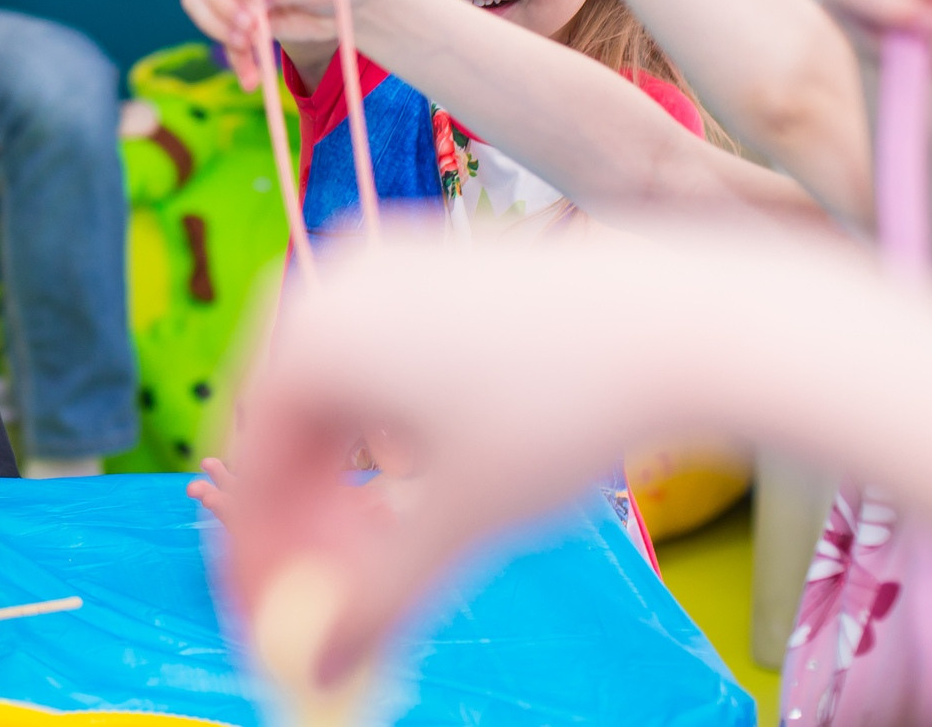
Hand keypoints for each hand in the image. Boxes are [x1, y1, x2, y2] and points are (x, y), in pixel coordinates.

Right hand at [217, 228, 688, 689]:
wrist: (681, 317)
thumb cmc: (564, 409)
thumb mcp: (461, 521)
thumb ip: (376, 599)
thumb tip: (318, 665)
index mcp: (309, 339)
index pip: (250, 470)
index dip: (258, 561)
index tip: (277, 625)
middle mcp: (327, 288)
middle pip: (283, 430)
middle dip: (305, 526)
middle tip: (335, 601)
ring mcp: (378, 268)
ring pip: (331, 399)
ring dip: (345, 484)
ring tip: (392, 551)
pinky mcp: (427, 266)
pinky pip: (373, 361)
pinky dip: (381, 431)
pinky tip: (427, 482)